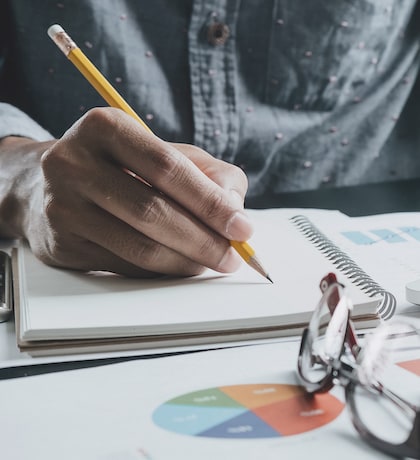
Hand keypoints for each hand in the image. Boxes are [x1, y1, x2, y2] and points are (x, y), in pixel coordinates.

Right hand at [0, 108, 252, 276]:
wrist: (46, 184)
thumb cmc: (118, 165)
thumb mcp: (160, 151)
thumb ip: (206, 172)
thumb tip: (234, 209)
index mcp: (104, 127)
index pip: (167, 168)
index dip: (209, 201)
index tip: (243, 228)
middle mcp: (74, 164)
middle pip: (152, 211)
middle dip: (203, 240)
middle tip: (234, 256)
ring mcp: (61, 207)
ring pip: (139, 246)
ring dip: (186, 261)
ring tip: (212, 262)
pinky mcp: (61, 244)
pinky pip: (123, 266)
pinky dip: (161, 270)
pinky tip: (180, 265)